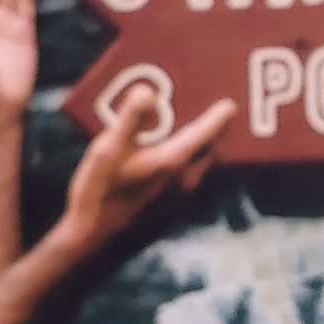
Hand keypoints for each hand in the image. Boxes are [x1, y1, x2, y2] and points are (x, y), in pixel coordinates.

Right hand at [63, 85, 236, 253]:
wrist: (92, 232)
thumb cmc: (99, 189)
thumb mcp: (109, 148)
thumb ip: (131, 118)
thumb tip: (149, 91)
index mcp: (173, 160)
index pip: (206, 133)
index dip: (219, 116)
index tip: (231, 104)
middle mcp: (184, 177)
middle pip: (210, 149)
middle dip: (216, 130)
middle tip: (217, 110)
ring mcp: (179, 192)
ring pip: (202, 163)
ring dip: (204, 145)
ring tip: (198, 125)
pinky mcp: (170, 201)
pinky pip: (192, 173)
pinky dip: (192, 158)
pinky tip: (176, 151)